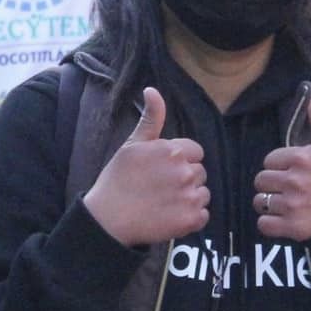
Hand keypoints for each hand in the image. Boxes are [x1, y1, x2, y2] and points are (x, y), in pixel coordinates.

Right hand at [82, 87, 208, 246]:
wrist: (107, 219)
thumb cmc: (117, 179)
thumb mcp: (132, 144)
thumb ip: (151, 119)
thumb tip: (152, 90)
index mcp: (173, 151)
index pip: (195, 152)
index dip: (181, 161)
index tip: (163, 171)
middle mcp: (185, 172)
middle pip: (200, 172)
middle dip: (185, 179)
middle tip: (161, 188)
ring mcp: (189, 196)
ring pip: (203, 193)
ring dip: (190, 198)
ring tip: (165, 203)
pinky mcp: (190, 220)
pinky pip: (203, 215)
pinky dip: (191, 218)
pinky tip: (171, 216)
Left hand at [253, 90, 310, 240]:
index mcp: (303, 158)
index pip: (270, 160)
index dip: (279, 167)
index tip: (293, 173)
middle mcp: (295, 181)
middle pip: (261, 180)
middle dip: (271, 185)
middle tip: (289, 190)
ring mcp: (292, 205)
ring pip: (260, 202)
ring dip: (270, 205)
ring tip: (287, 206)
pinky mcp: (292, 228)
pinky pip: (264, 224)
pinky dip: (270, 224)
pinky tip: (285, 220)